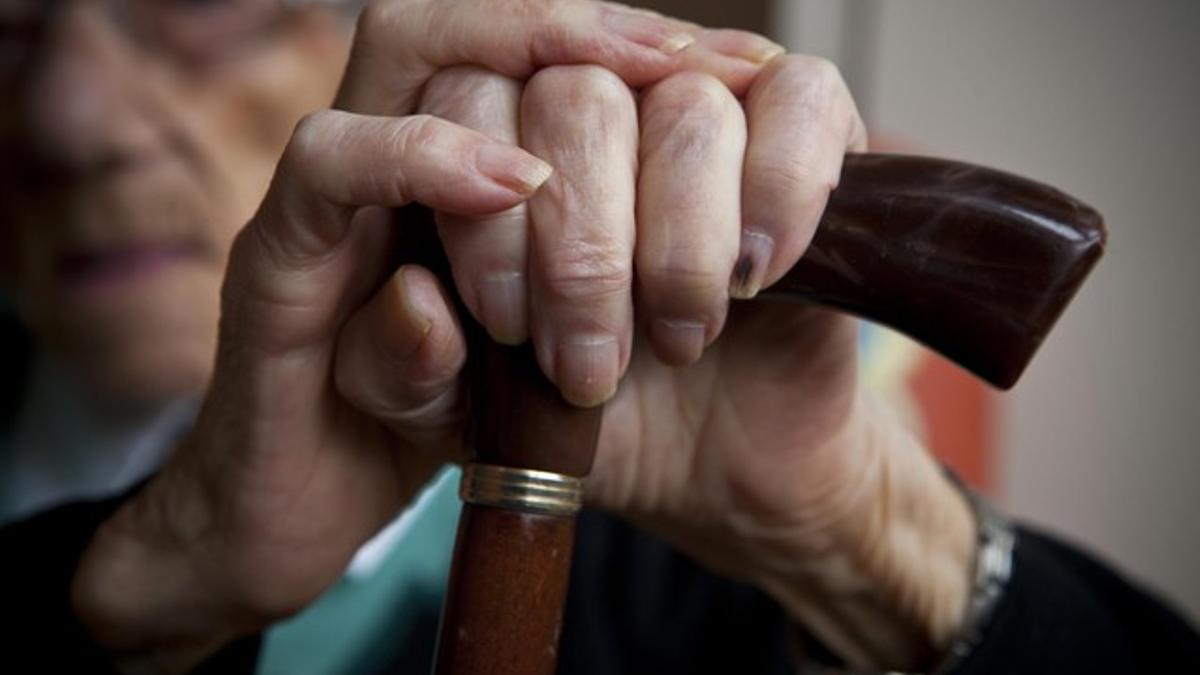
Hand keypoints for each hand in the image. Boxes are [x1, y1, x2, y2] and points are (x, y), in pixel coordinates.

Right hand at [68, 0, 785, 669]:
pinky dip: (425, 159)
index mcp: (452, 167)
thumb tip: (703, 235)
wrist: (305, 523)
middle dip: (594, 36)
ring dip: (528, 69)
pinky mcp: (276, 265)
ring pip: (406, 43)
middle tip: (693, 72)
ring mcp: (324, 197)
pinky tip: (511, 183)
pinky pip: (331, 166)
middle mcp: (383, 153)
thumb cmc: (443, 427)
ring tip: (636, 108)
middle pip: (477, 19)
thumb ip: (606, 287)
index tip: (738, 68)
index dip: (631, 38)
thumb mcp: (548, 347)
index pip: (531, 47)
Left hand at [413, 63, 974, 670]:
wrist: (701, 453)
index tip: (498, 304)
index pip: (448, 76)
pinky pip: (800, 99)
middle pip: (570, 93)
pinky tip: (753, 276)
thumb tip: (415, 298)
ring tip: (674, 341)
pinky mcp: (799, 121)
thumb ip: (395, 364)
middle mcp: (585, 86)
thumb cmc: (563, 412)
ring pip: (684, 105)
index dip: (455, 161)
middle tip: (583, 363)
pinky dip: (779, 192)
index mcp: (474, 131)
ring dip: (678, 250)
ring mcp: (695, 94)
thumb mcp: (450, 413)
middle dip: (577, 251)